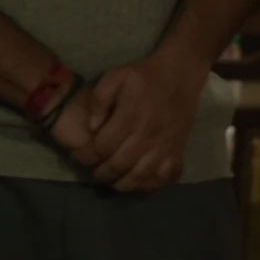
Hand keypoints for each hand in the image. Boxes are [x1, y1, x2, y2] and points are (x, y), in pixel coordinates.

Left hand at [62, 50, 207, 193]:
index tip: (78, 157)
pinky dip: (150, 185)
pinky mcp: (177, 151)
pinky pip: (163, 177)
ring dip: (122, 184)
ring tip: (112, 180)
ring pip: (140, 176)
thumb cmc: (145, 76)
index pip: (102, 146)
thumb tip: (92, 128)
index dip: (86, 156)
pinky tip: (139, 184)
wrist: (181, 74)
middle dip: (101, 173)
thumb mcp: (116, 76)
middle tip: (94, 171)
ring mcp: (164, 146)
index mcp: (130, 117)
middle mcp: (147, 135)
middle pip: (119, 165)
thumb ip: (99, 100)